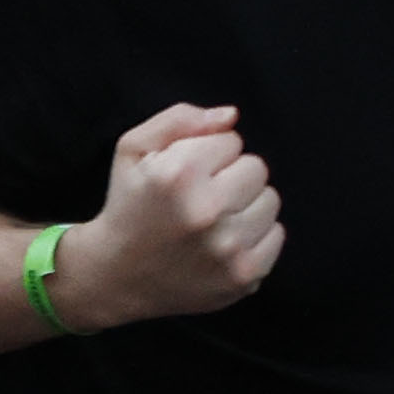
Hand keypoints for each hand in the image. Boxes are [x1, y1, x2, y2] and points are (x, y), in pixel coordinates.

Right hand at [59, 102, 280, 326]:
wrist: (117, 277)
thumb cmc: (128, 206)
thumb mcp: (133, 150)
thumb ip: (179, 119)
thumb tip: (231, 116)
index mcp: (177, 175)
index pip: (231, 140)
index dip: (207, 153)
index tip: (186, 174)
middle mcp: (206, 211)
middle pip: (256, 167)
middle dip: (231, 176)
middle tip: (201, 196)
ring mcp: (229, 248)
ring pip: (270, 200)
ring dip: (246, 205)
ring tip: (214, 219)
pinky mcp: (245, 275)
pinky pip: (276, 234)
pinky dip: (254, 235)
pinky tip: (224, 242)